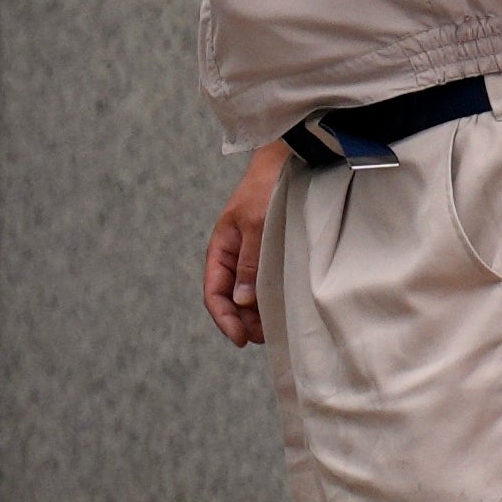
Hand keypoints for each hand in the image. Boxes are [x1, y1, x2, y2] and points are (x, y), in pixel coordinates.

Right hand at [200, 142, 282, 347]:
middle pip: (232, 299)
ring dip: (259, 312)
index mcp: (221, 249)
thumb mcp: (257, 225)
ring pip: (250, 293)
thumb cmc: (267, 189)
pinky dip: (272, 297)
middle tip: (266, 338)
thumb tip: (241, 300)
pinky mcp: (272, 251)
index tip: (241, 339)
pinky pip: (266, 281)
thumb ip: (250, 262)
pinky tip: (285, 307)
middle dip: (244, 321)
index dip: (225, 319)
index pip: (215, 293)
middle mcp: (234, 256)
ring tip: (277, 328)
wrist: (287, 161)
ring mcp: (253, 254)